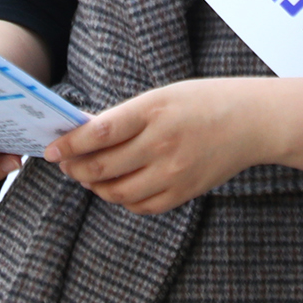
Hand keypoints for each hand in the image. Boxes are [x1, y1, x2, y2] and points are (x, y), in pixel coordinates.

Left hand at [45, 78, 285, 214]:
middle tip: (63, 164)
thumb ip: (125, 117)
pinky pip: (141, 205)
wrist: (252, 121)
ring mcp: (174, 172)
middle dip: (75, 168)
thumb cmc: (203, 102)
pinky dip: (122, 199)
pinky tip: (116, 186)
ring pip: (118, 192)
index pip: (100, 132)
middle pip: (103, 167)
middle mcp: (162, 144)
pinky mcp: (184, 192)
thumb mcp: (161, 97)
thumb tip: (83, 133)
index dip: (69, 144)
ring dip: (95, 185)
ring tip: (87, 175)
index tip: (50, 149)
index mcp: (154, 111)